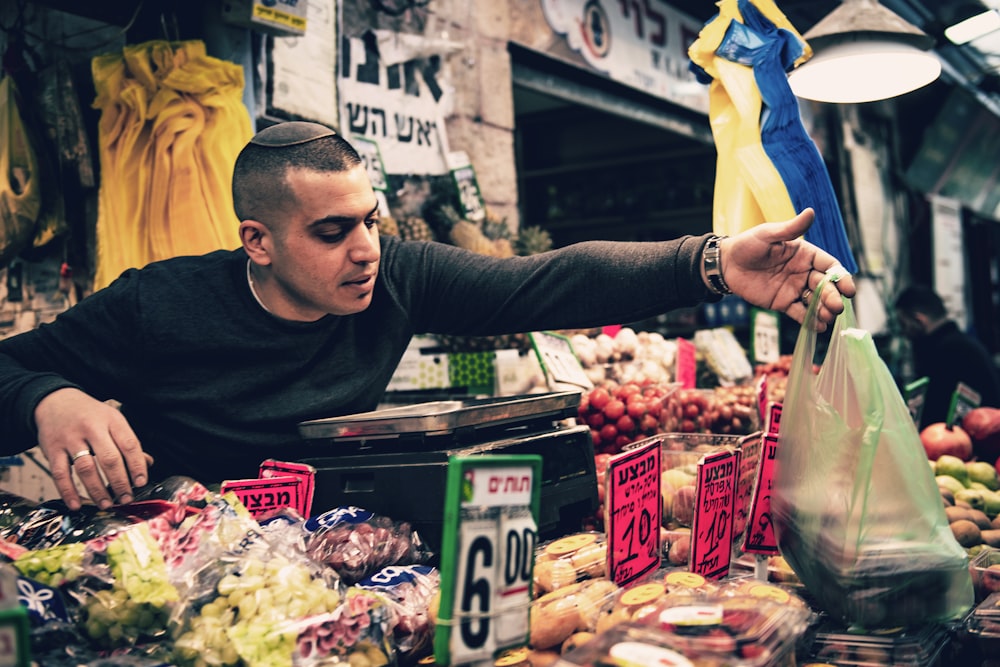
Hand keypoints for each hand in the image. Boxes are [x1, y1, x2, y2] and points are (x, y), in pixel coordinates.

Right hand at [34, 388, 147, 510]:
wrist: (55, 402)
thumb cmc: (90, 415)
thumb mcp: (112, 420)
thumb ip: (128, 442)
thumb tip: (147, 464)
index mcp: (111, 420)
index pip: (129, 445)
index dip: (137, 466)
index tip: (141, 483)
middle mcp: (92, 428)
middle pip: (109, 458)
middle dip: (120, 482)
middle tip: (126, 498)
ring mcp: (70, 439)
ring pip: (86, 468)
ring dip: (97, 490)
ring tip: (106, 504)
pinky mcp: (52, 450)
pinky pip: (60, 474)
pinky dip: (68, 492)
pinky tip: (77, 504)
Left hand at [720, 208, 856, 331]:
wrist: (726, 264)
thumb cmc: (747, 245)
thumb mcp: (768, 234)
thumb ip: (790, 229)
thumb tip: (810, 212)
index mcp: (805, 254)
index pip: (829, 266)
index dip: (841, 277)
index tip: (849, 289)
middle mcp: (803, 272)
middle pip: (825, 286)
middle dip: (833, 297)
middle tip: (837, 307)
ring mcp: (794, 288)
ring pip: (815, 301)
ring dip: (824, 310)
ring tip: (828, 317)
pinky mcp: (783, 302)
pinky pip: (799, 313)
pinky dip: (809, 320)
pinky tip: (818, 327)